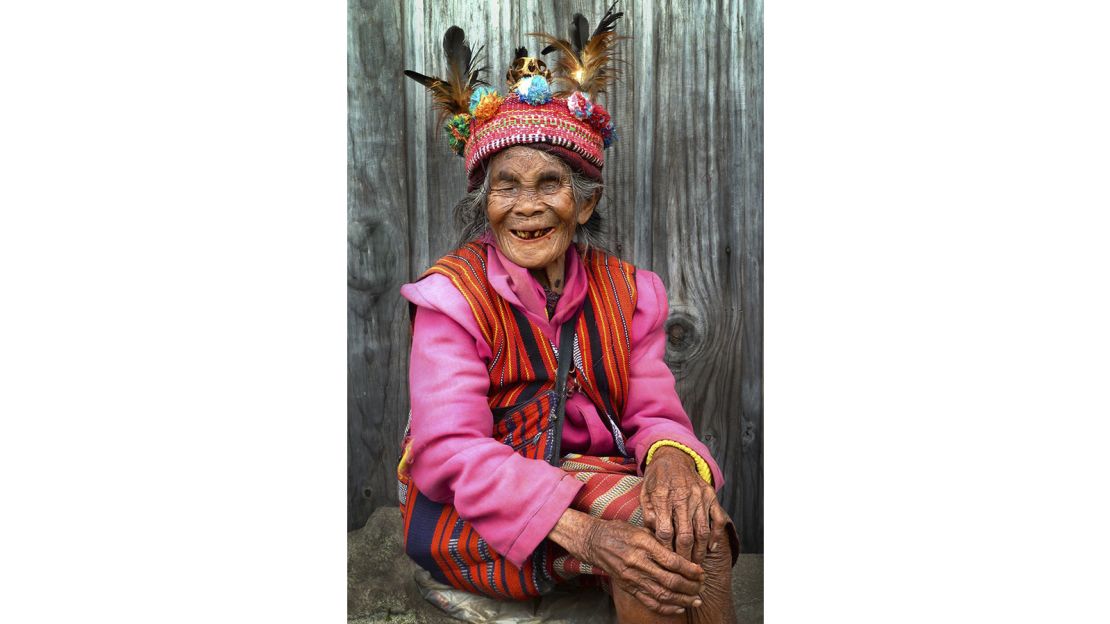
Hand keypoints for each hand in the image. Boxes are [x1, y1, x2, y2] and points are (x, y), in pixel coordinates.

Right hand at [548, 509, 704, 614]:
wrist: (595, 542)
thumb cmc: (620, 531)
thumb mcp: (641, 529)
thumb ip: (661, 540)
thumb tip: (683, 551)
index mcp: (643, 545)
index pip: (672, 561)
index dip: (690, 569)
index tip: (701, 572)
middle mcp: (638, 563)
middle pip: (670, 581)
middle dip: (690, 586)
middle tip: (702, 586)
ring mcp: (632, 578)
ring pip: (662, 594)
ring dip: (682, 600)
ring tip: (696, 600)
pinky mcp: (628, 587)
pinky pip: (649, 602)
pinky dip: (666, 608)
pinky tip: (679, 607)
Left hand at [641, 446, 729, 564]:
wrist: (674, 457)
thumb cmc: (657, 478)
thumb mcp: (645, 493)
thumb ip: (648, 514)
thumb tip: (653, 535)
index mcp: (663, 496)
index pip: (665, 531)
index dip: (666, 549)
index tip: (665, 560)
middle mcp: (683, 496)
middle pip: (685, 534)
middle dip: (684, 555)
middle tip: (682, 569)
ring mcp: (699, 496)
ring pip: (702, 530)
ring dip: (699, 550)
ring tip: (695, 564)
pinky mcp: (711, 495)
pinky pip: (717, 519)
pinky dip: (715, 535)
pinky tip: (710, 548)